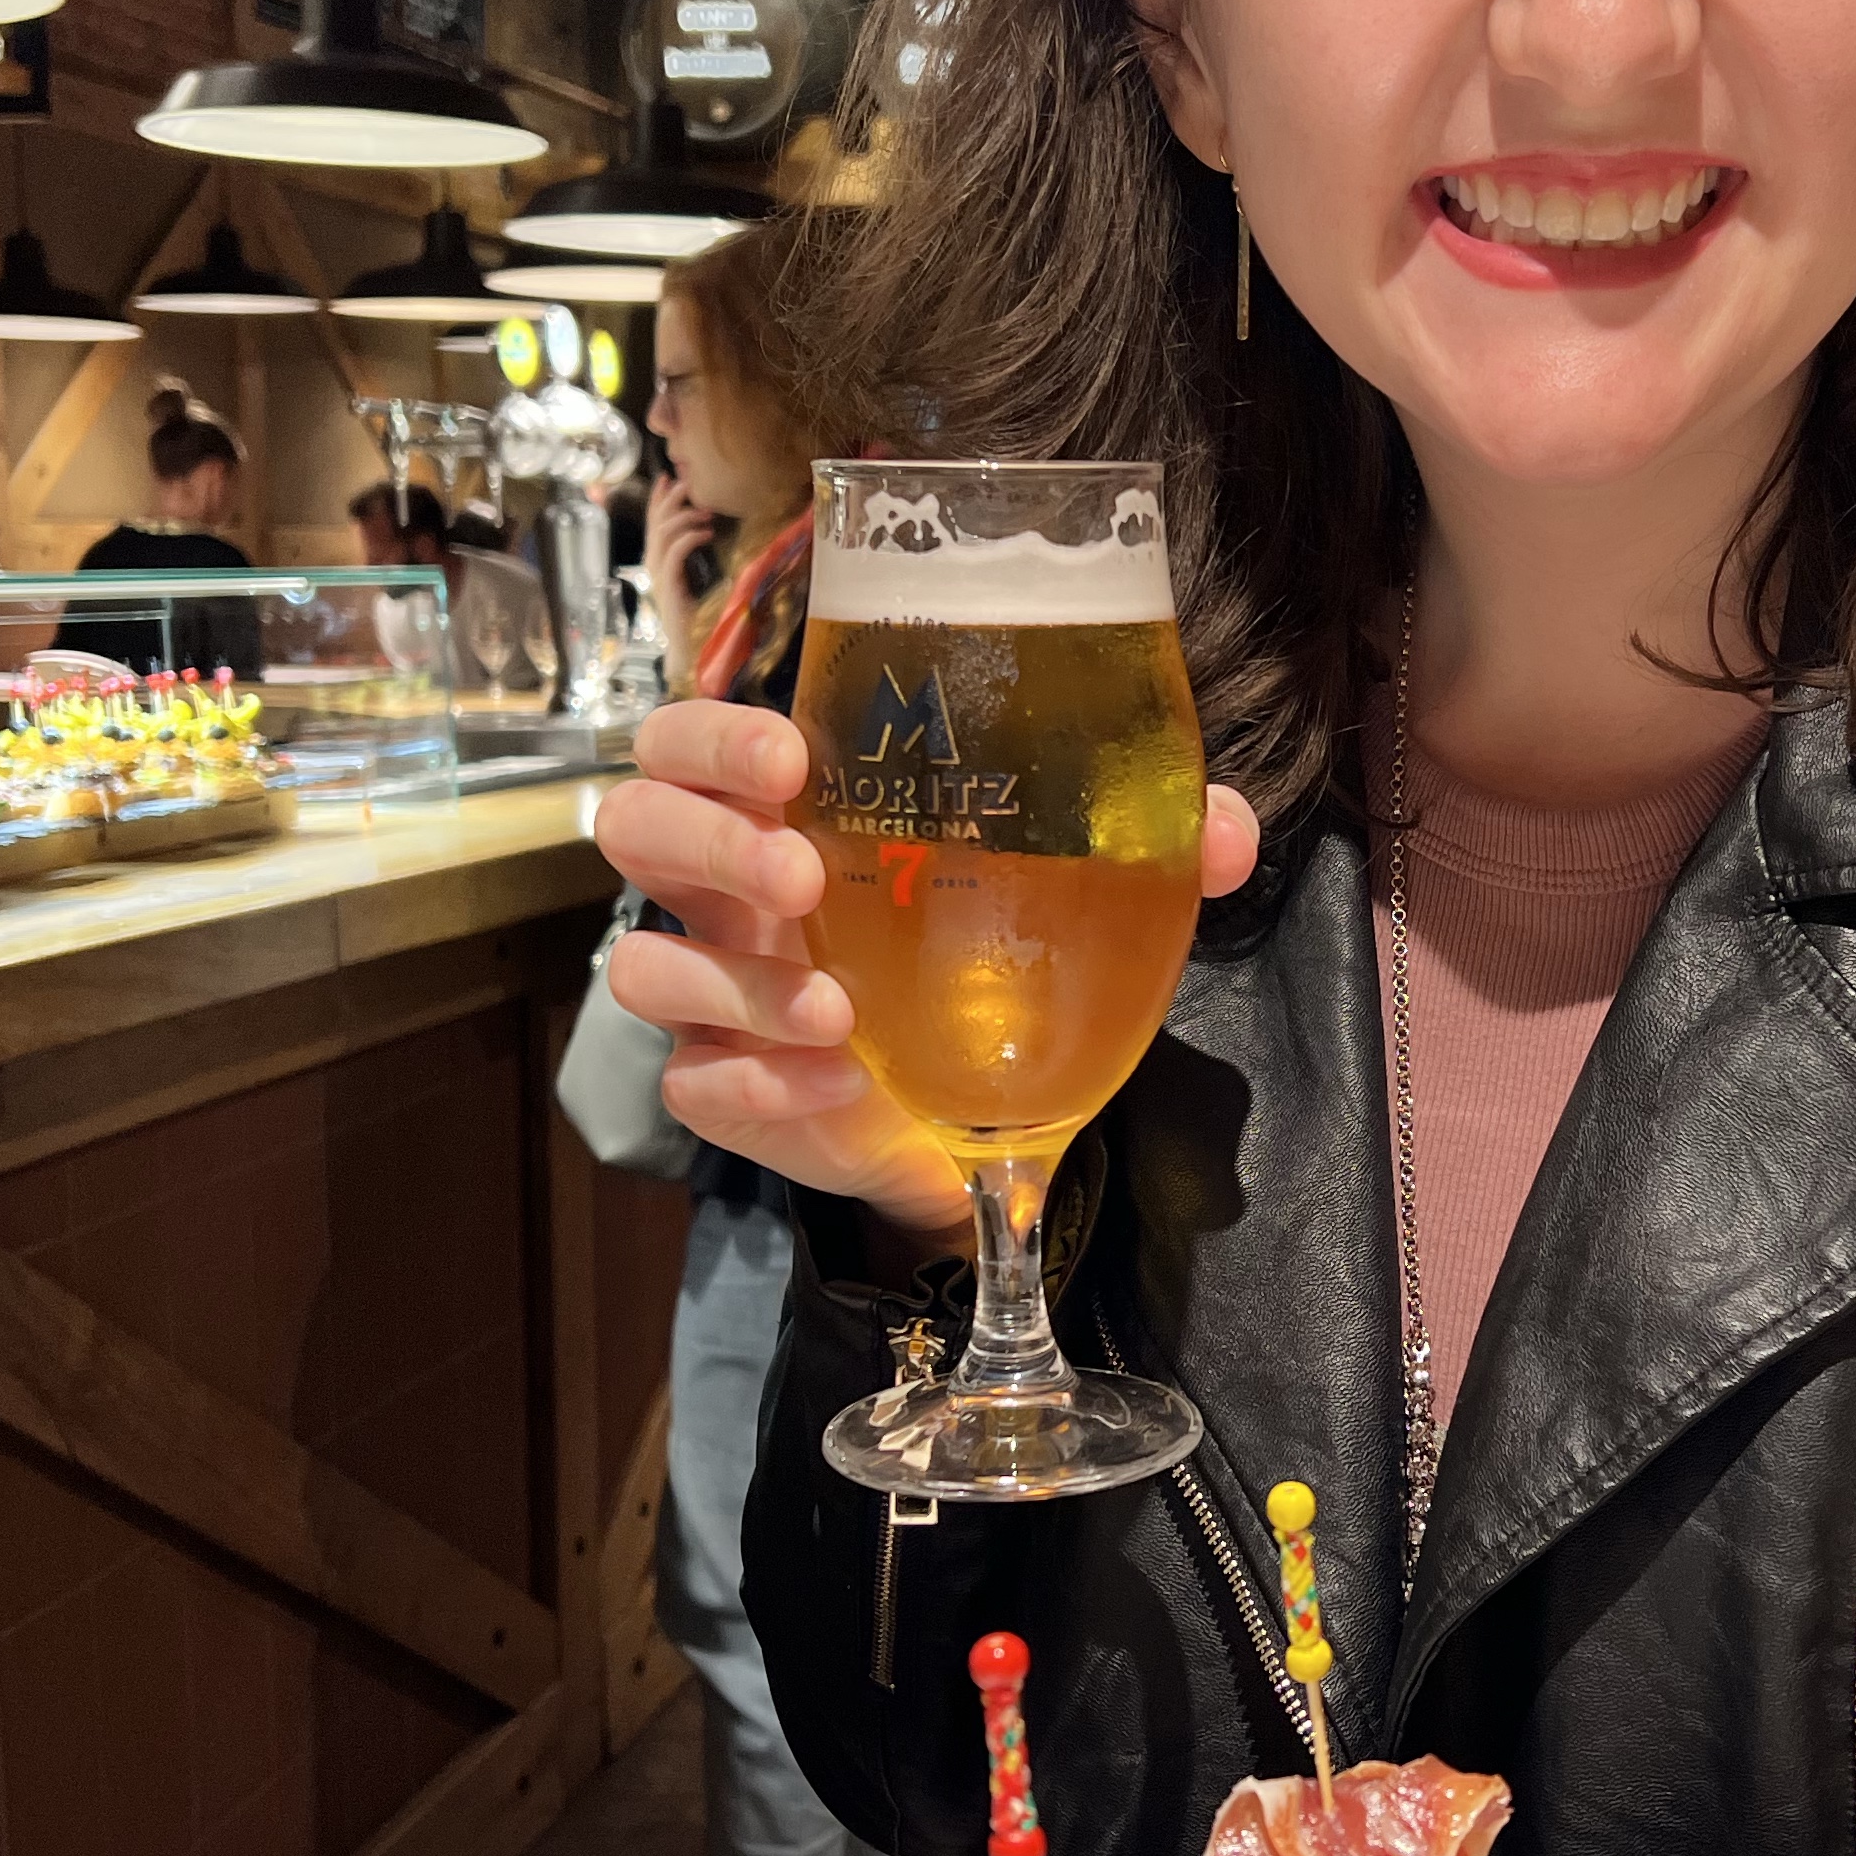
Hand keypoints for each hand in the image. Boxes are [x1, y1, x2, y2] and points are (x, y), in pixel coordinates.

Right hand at [594, 699, 1263, 1231]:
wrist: (986, 1118)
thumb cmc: (998, 963)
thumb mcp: (1070, 895)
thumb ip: (1143, 849)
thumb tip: (1223, 827)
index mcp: (789, 814)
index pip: (691, 739)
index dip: (713, 737)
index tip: (792, 758)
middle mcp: (729, 894)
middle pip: (633, 825)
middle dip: (706, 840)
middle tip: (803, 877)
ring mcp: (715, 996)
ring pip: (643, 966)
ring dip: (734, 982)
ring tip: (834, 1012)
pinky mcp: (726, 1092)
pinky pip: (696, 1084)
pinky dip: (762, 1085)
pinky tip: (841, 1085)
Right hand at [641, 471, 716, 679]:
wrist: (691, 649)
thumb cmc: (699, 618)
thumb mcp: (698, 581)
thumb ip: (696, 560)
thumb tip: (712, 532)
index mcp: (659, 563)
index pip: (654, 524)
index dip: (658, 500)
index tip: (667, 478)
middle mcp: (654, 566)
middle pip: (655, 524)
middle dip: (669, 499)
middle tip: (686, 483)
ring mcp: (658, 576)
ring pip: (662, 534)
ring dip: (684, 517)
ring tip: (706, 513)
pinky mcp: (668, 586)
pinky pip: (674, 553)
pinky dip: (690, 537)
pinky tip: (708, 533)